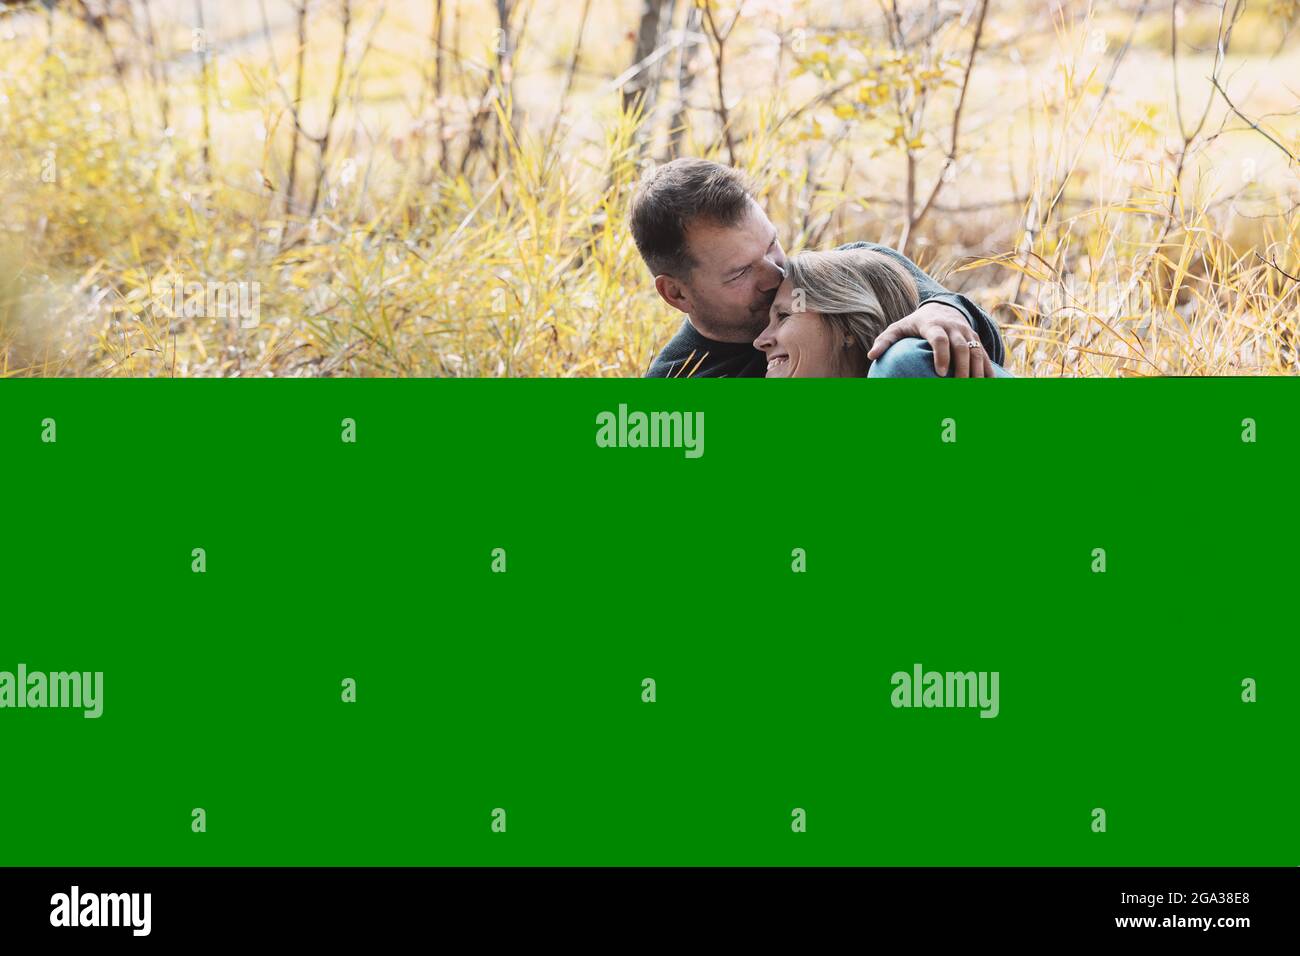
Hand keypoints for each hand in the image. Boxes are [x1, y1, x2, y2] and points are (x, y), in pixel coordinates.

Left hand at [867, 301, 993, 377]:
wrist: (941, 308)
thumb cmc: (915, 324)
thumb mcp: (898, 327)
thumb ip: (885, 340)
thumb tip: (871, 356)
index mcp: (933, 325)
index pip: (940, 339)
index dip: (941, 355)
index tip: (940, 373)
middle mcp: (953, 327)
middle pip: (961, 347)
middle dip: (962, 367)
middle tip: (959, 386)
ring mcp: (967, 333)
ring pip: (976, 351)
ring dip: (977, 371)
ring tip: (975, 390)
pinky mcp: (975, 339)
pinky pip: (984, 354)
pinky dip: (988, 369)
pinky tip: (989, 385)